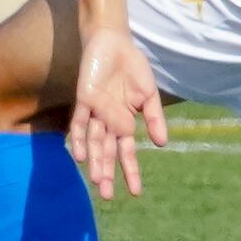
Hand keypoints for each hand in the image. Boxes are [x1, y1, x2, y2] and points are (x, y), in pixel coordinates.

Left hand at [68, 27, 167, 200]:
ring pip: (94, 143)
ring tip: (97, 181)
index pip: (127, 151)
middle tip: (108, 196)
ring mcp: (95, 112)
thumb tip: (161, 144)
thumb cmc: (133, 68)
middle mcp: (108, 121)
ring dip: (95, 162)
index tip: (136, 192)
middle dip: (108, 174)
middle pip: (107, 152)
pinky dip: (79, 139)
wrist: (113, 43)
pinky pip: (80, 123)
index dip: (130, 171)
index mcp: (125, 121)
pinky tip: (81, 155)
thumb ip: (154, 118)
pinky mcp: (84, 100)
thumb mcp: (149, 94)